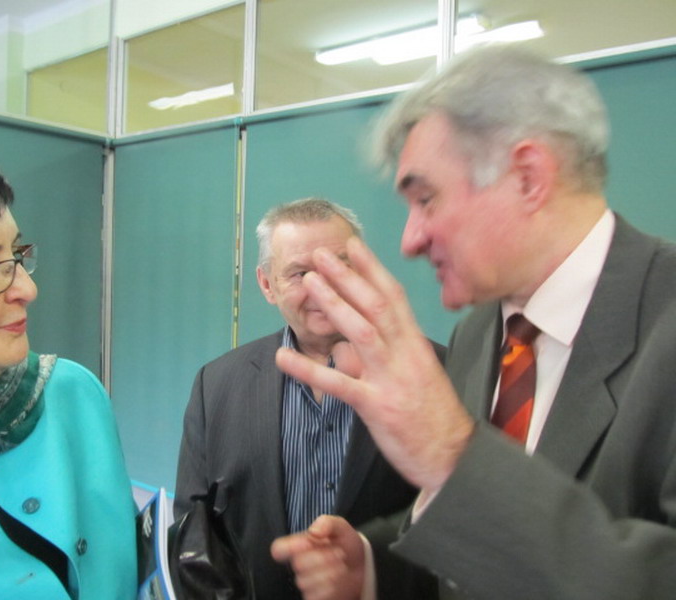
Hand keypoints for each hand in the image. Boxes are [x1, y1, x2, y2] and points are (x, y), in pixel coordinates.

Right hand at [271, 515, 364, 599]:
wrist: (362, 565)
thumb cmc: (345, 543)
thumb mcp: (340, 526)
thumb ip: (327, 523)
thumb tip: (313, 531)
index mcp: (299, 545)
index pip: (278, 549)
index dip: (289, 548)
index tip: (307, 543)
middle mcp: (299, 564)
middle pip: (298, 565)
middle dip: (323, 558)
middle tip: (338, 552)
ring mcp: (306, 582)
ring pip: (306, 582)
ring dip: (329, 573)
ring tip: (342, 565)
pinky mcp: (314, 596)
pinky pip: (315, 596)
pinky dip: (331, 587)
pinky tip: (339, 579)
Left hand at [275, 236, 474, 491]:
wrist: (455, 456)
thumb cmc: (434, 415)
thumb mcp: (418, 376)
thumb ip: (387, 357)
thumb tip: (350, 350)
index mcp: (415, 345)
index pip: (394, 297)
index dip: (372, 269)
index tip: (353, 246)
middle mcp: (405, 354)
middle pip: (375, 305)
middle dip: (348, 276)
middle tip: (322, 255)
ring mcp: (390, 379)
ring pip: (361, 332)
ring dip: (334, 304)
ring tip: (310, 283)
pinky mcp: (376, 406)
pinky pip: (338, 384)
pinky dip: (308, 369)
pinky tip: (284, 357)